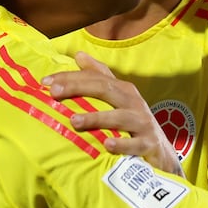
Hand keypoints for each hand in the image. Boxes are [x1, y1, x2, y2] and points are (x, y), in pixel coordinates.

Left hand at [44, 51, 182, 175]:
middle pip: (105, 89)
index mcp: (122, 89)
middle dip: (78, 88)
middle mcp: (133, 102)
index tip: (45, 81)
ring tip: (74, 121)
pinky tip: (107, 145)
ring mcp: (143, 123)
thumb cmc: (132, 120)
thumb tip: (79, 54)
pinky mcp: (149, 143)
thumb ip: (99, 76)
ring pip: (120, 117)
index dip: (70, 77)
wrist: (162, 152)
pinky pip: (136, 144)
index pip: (94, 77)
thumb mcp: (118, 97)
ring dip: (96, 118)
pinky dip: (122, 144)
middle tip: (53, 92)